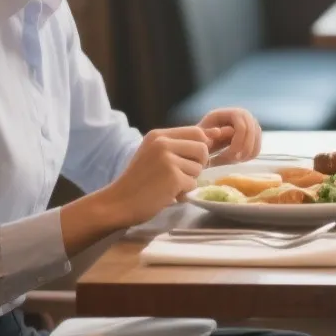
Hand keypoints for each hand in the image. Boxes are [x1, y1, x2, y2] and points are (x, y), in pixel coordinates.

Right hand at [64, 127, 212, 250]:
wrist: (118, 202)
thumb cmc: (139, 181)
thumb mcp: (155, 154)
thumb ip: (180, 145)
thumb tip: (218, 134)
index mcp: (159, 135)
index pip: (197, 132)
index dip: (201, 147)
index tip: (190, 160)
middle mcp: (163, 143)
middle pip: (203, 148)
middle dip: (197, 164)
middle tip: (179, 175)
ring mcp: (168, 159)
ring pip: (199, 168)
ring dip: (188, 180)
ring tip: (168, 185)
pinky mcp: (173, 177)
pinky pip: (193, 184)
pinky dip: (183, 192)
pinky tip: (166, 194)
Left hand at [197, 107, 261, 164]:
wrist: (204, 139)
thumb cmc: (200, 137)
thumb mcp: (200, 135)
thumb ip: (207, 134)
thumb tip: (218, 132)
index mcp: (230, 113)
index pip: (242, 126)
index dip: (239, 142)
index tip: (231, 155)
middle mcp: (244, 115)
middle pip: (253, 133)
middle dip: (244, 149)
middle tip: (233, 160)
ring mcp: (251, 124)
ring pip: (256, 142)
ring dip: (245, 154)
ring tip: (231, 160)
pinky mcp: (254, 135)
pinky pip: (256, 149)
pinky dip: (248, 157)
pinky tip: (236, 160)